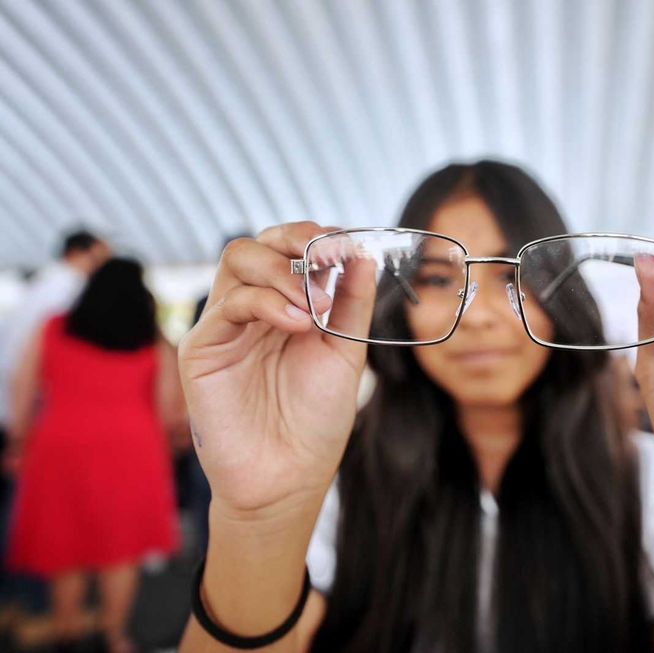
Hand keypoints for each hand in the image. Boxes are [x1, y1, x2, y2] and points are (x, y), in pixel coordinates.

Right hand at [178, 222, 375, 519]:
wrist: (288, 478)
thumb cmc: (315, 421)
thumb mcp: (345, 353)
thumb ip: (351, 304)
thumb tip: (363, 254)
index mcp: (287, 307)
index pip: (290, 249)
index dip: (316, 237)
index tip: (347, 243)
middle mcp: (253, 310)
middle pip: (259, 244)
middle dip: (296, 240)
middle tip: (329, 258)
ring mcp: (226, 325)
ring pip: (239, 260)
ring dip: (284, 270)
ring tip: (316, 305)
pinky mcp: (203, 347)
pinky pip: (231, 303)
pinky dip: (269, 302)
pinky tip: (299, 324)